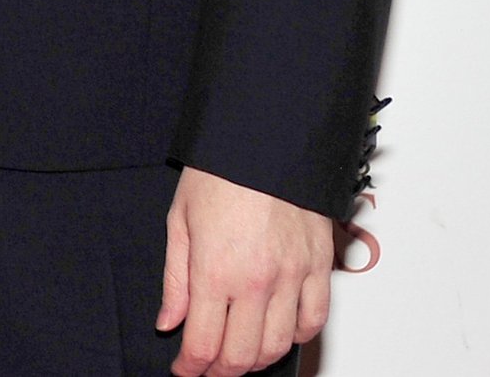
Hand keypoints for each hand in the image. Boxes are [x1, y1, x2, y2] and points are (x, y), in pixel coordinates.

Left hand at [157, 167, 333, 375]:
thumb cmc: (218, 170)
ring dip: (257, 360)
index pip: (203, 344)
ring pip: (279, 346)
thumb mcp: (180, 219)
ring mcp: (294, 275)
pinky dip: (298, 336)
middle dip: (220, 370)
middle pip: (241, 355)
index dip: (191, 368)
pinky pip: (315, 320)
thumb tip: (169, 322)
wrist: (264, 135)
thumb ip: (175, 279)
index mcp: (216, 269)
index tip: (183, 370)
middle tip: (208, 366)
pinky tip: (280, 332)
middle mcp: (258, 280)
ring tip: (240, 354)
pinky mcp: (321, 265)